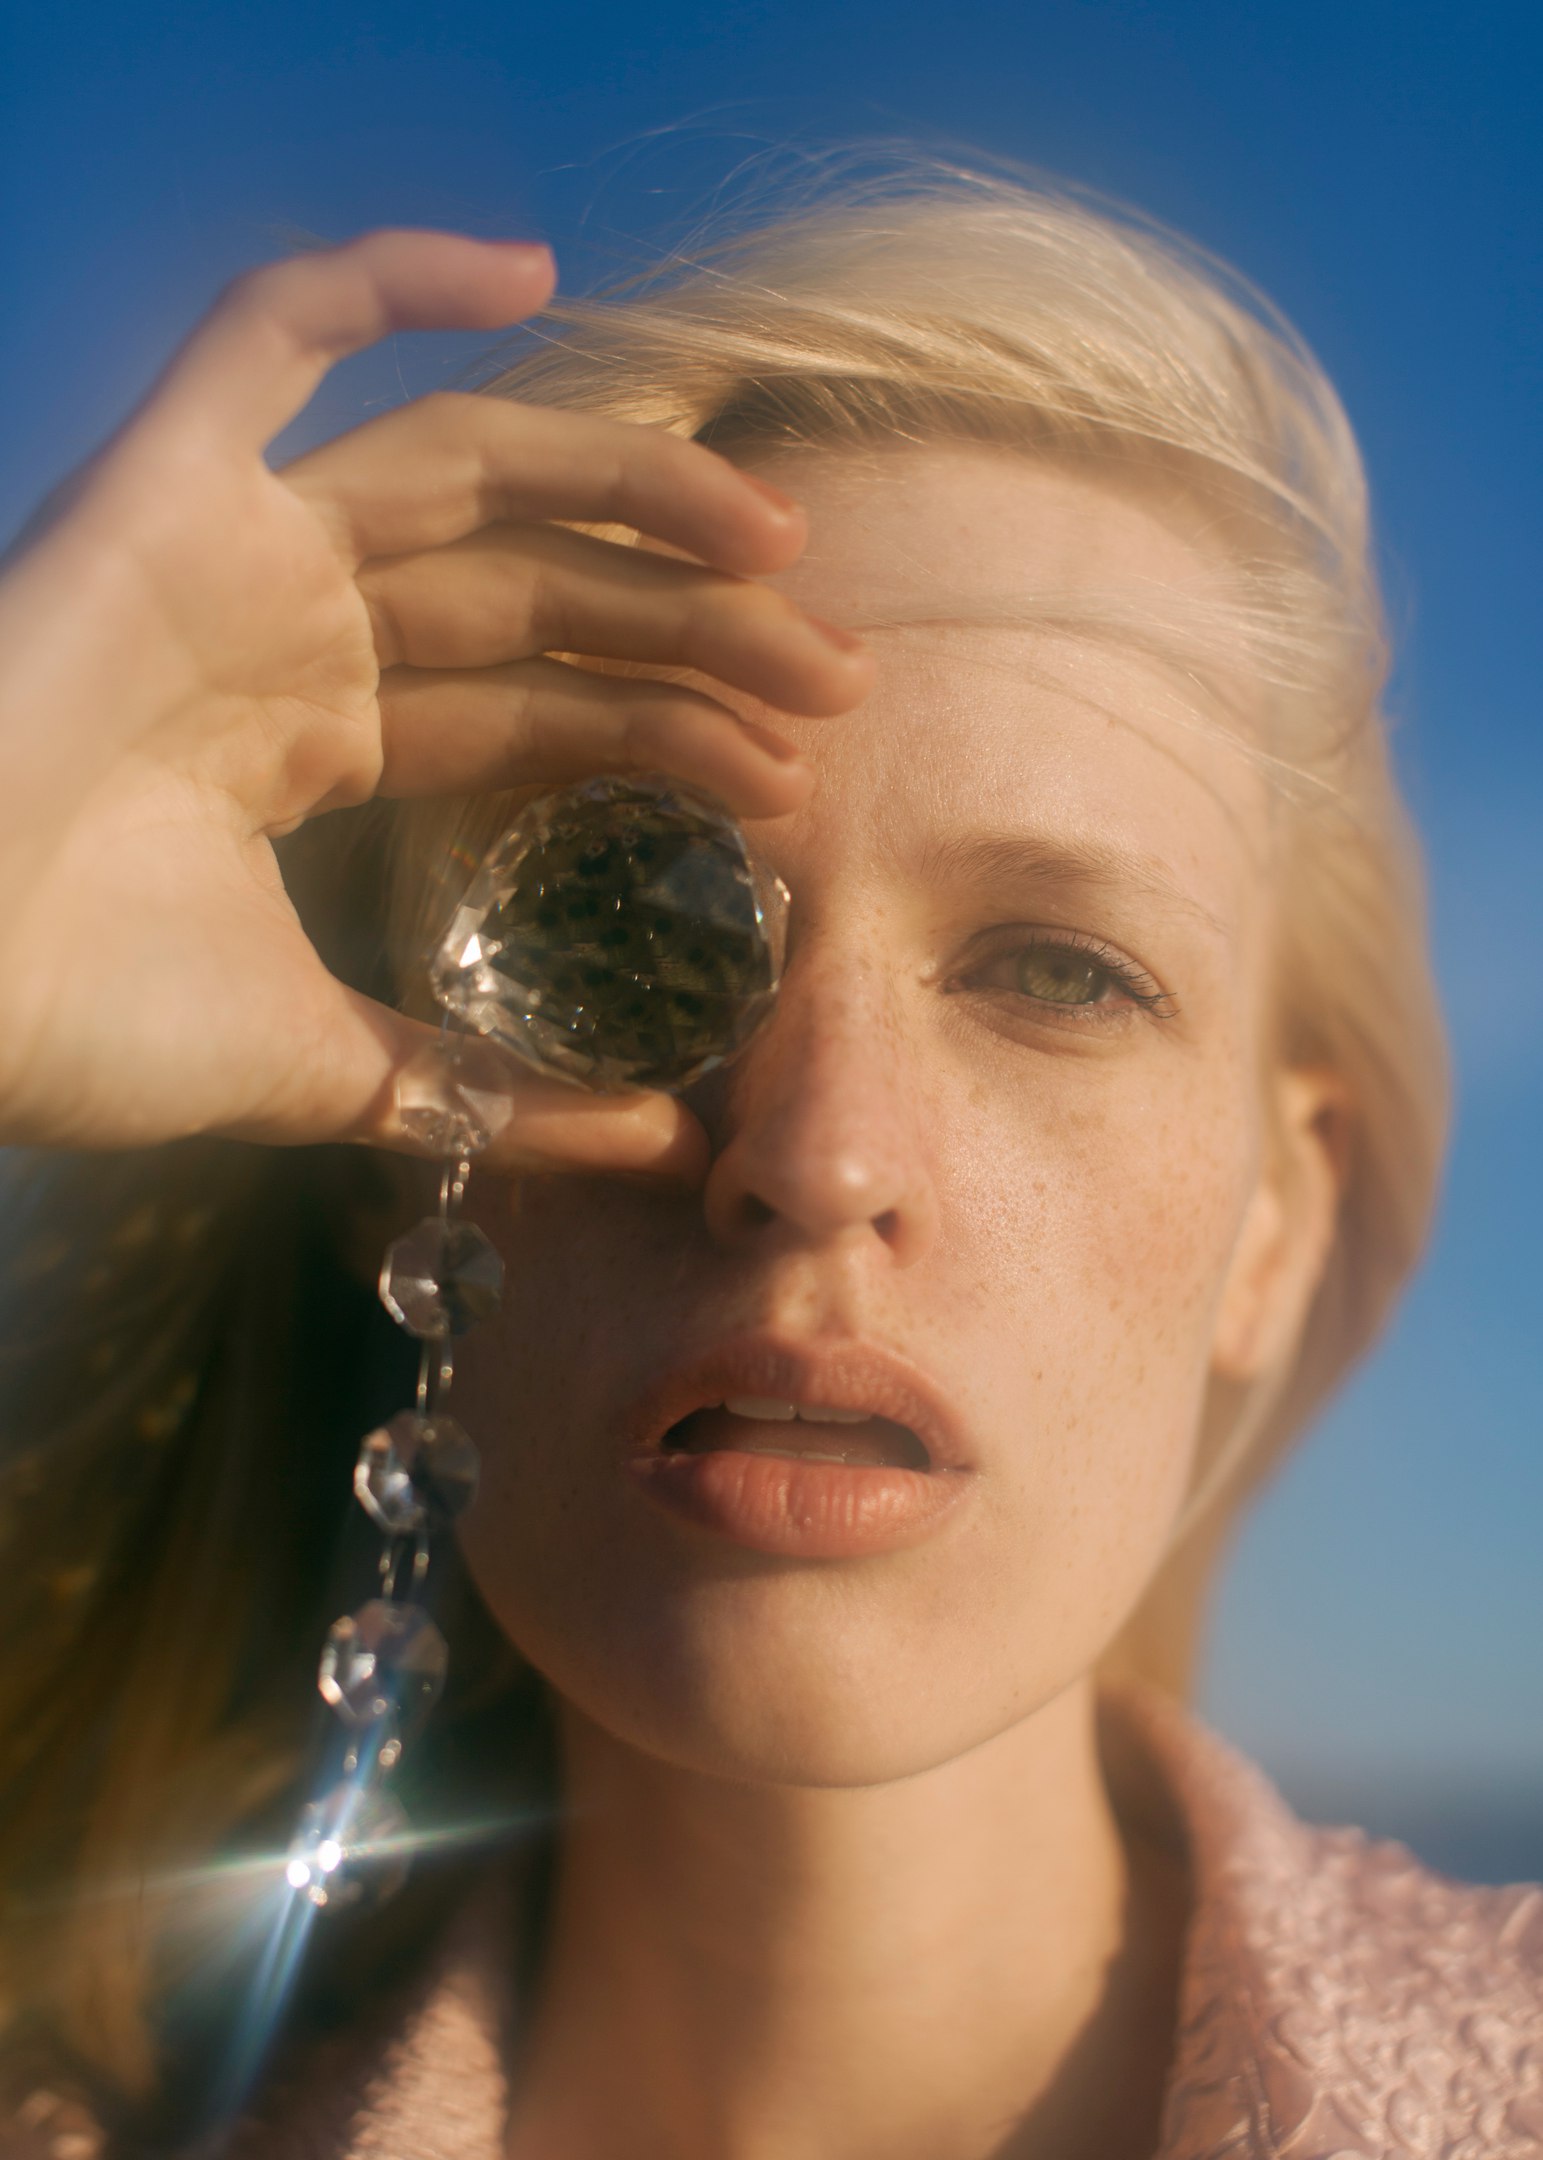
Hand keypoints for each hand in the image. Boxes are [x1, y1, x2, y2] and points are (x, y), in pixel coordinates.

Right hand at [0, 230, 870, 1181]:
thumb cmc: (75, 1033)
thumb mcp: (332, 1068)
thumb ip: (492, 1087)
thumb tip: (658, 1139)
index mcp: (315, 747)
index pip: (539, 712)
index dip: (667, 728)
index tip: (796, 772)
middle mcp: (287, 636)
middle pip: (538, 597)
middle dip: (693, 628)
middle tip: (840, 670)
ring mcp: (227, 557)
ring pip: (465, 473)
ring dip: (626, 489)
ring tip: (777, 536)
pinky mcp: (159, 494)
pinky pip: (264, 336)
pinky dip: (381, 281)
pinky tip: (529, 270)